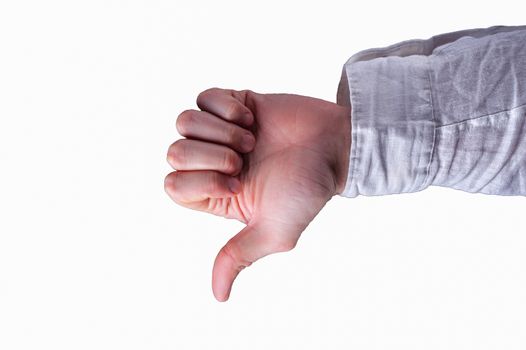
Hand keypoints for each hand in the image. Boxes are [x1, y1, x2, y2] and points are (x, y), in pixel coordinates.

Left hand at [165, 88, 350, 300]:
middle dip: (212, 154)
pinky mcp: (232, 103)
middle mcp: (212, 164)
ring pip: (183, 122)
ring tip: (250, 138)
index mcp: (215, 195)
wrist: (333, 147)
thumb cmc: (307, 190)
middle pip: (174, 153)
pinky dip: (226, 106)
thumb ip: (238, 255)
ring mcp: (220, 132)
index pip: (173, 185)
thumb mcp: (274, 231)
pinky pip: (203, 97)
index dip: (202, 181)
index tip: (238, 182)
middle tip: (244, 159)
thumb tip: (218, 295)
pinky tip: (252, 118)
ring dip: (219, 130)